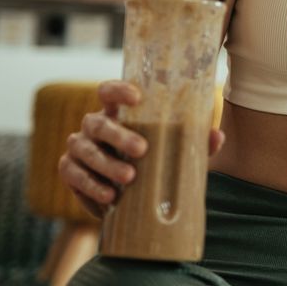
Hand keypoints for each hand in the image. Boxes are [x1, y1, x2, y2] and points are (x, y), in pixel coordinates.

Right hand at [56, 80, 225, 218]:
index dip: (119, 90)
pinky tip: (109, 196)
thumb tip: (217, 136)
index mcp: (118, 112)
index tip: (138, 96)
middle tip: (142, 149)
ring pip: (84, 149)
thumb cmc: (154, 159)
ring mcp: (78, 146)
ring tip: (129, 177)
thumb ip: (193, 142)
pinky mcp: (69, 170)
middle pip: (98, 122)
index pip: (109, 91)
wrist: (129, 195)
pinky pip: (74, 175)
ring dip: (106, 164)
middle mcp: (94, 125)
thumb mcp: (174, 149)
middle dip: (118, 135)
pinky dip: (92, 186)